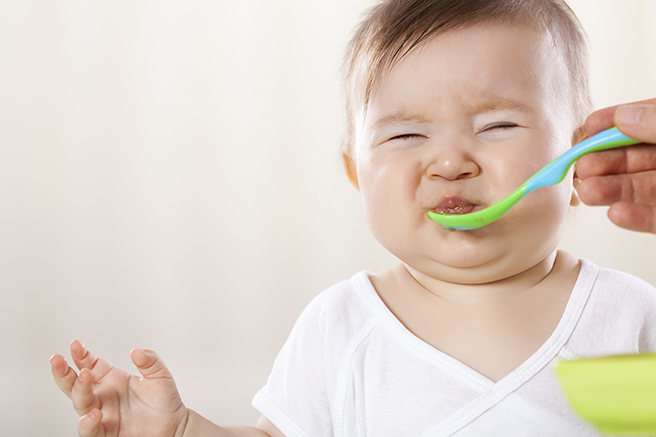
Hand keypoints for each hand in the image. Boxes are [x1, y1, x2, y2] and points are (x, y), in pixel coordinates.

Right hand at [51, 340, 188, 436]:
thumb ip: (150, 362)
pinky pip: (89, 430)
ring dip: (78, 391)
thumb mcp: (160, 376)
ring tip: (85, 378)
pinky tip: (94, 413)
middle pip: (75, 384)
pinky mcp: (106, 434)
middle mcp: (102, 397)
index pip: (90, 364)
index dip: (80, 355)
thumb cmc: (164, 402)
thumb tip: (136, 351)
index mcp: (111, 380)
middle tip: (58, 360)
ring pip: (80, 404)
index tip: (75, 345)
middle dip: (63, 372)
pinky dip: (88, 423)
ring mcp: (102, 415)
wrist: (174, 427)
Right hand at [576, 98, 655, 232]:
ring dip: (612, 190)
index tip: (589, 126)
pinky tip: (615, 214)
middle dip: (605, 161)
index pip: (646, 118)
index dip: (615, 121)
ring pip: (642, 187)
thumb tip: (623, 117)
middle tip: (581, 167)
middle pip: (637, 157)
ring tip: (588, 193)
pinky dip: (636, 218)